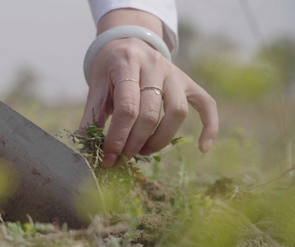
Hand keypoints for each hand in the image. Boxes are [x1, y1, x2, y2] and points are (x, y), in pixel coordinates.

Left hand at [79, 9, 217, 167]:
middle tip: (122, 157)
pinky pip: (206, 104)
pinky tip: (202, 148)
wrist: (127, 42)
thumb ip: (92, 114)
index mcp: (127, 64)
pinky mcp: (189, 82)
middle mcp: (155, 66)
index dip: (118, 137)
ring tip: (143, 152)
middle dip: (135, 142)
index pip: (127, 108)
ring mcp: (175, 73)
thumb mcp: (96, 85)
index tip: (108, 156)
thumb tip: (85, 145)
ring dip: (160, 139)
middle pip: (151, 114)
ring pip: (177, 112)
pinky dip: (209, 126)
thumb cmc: (109, 68)